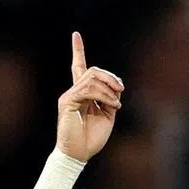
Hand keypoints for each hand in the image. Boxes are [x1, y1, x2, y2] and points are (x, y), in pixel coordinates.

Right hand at [56, 32, 123, 161]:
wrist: (79, 154)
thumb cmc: (92, 138)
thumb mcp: (107, 115)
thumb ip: (110, 98)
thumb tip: (115, 88)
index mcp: (83, 94)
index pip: (78, 68)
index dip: (77, 50)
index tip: (75, 34)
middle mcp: (74, 92)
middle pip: (92, 71)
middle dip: (110, 77)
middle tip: (121, 90)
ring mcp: (69, 96)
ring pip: (91, 78)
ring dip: (109, 88)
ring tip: (117, 102)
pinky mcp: (67, 102)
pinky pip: (87, 90)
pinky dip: (104, 95)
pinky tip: (113, 105)